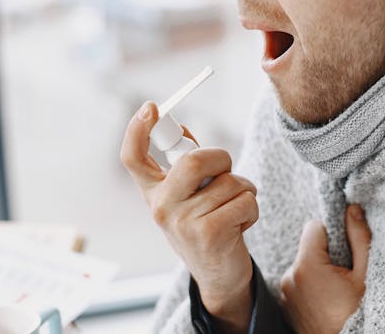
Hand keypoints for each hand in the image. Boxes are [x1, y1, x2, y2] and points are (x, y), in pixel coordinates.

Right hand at [120, 102, 258, 332]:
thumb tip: (182, 130)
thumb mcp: (189, 195)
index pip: (133, 158)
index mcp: (153, 193)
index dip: (137, 130)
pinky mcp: (210, 235)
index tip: (151, 108)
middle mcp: (161, 207)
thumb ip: (186, 165)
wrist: (219, 275)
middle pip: (194, 160)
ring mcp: (183, 222)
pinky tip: (239, 225)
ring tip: (233, 210)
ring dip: (244, 190)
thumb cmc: (207, 224)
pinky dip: (252, 209)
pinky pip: (245, 200)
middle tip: (226, 171)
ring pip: (230, 181)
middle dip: (222, 158)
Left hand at [279, 205, 370, 333]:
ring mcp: (285, 290)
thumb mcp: (364, 275)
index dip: (332, 233)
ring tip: (333, 290)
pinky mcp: (284, 300)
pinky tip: (323, 298)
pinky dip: (309, 284)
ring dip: (317, 270)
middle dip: (325, 253)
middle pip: (309, 246)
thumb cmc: (354, 314)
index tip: (343, 249)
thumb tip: (352, 209)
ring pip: (303, 264)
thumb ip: (359, 238)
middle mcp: (291, 275)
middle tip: (341, 274)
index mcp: (308, 265)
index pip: (314, 227)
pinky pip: (297, 280)